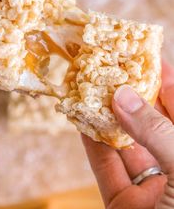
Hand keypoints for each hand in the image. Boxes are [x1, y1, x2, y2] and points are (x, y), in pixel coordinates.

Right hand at [82, 61, 173, 208]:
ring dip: (103, 118)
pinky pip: (106, 168)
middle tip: (110, 69)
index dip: (162, 77)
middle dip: (127, 95)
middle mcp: (171, 163)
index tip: (144, 54)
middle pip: (146, 121)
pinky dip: (92, 146)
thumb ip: (157, 132)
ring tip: (89, 91)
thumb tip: (124, 96)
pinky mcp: (123, 202)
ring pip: (122, 143)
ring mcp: (147, 184)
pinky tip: (82, 123)